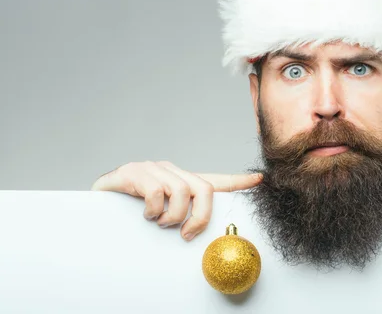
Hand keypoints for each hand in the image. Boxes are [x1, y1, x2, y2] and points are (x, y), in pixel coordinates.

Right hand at [91, 161, 262, 240]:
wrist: (97, 202)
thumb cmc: (132, 210)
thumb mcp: (162, 214)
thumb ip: (182, 218)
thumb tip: (199, 235)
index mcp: (180, 181)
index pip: (214, 180)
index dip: (237, 181)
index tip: (259, 180)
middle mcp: (170, 171)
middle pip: (202, 188)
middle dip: (200, 216)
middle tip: (187, 234)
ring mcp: (152, 170)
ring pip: (180, 191)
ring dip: (173, 216)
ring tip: (160, 223)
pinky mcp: (133, 173)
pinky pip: (155, 191)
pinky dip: (153, 209)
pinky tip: (144, 214)